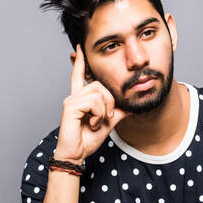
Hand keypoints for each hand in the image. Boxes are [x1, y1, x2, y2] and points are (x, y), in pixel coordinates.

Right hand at [56, 44, 127, 161]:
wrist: (77, 154)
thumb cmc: (87, 140)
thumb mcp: (107, 123)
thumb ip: (117, 112)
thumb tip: (132, 106)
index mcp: (80, 98)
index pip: (79, 75)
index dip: (80, 62)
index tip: (80, 48)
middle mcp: (74, 96)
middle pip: (100, 85)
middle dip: (110, 101)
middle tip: (107, 118)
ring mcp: (71, 100)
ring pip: (99, 93)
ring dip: (105, 110)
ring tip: (97, 122)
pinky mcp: (71, 106)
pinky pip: (94, 102)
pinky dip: (99, 114)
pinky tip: (92, 123)